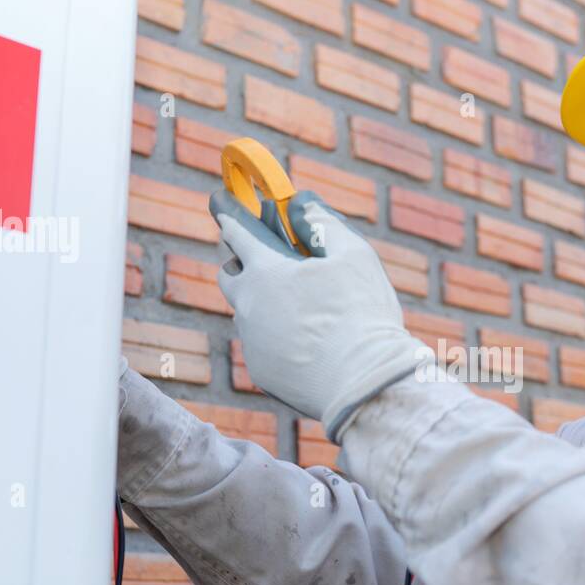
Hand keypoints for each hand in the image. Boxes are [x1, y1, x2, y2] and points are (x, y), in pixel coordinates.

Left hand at [214, 190, 427, 441]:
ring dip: (264, 302)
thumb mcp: (353, 255)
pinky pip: (263, 345)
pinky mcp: (262, 372)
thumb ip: (321, 223)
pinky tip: (309, 343)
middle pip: (230, 272)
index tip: (219, 198)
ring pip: (248, 312)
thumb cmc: (362, 316)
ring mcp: (252, 341)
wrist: (366, 387)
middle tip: (266, 259)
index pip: (237, 230)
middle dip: (242, 260)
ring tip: (301, 308)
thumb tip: (299, 203)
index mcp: (267, 270)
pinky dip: (278, 337)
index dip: (229, 210)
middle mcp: (249, 305)